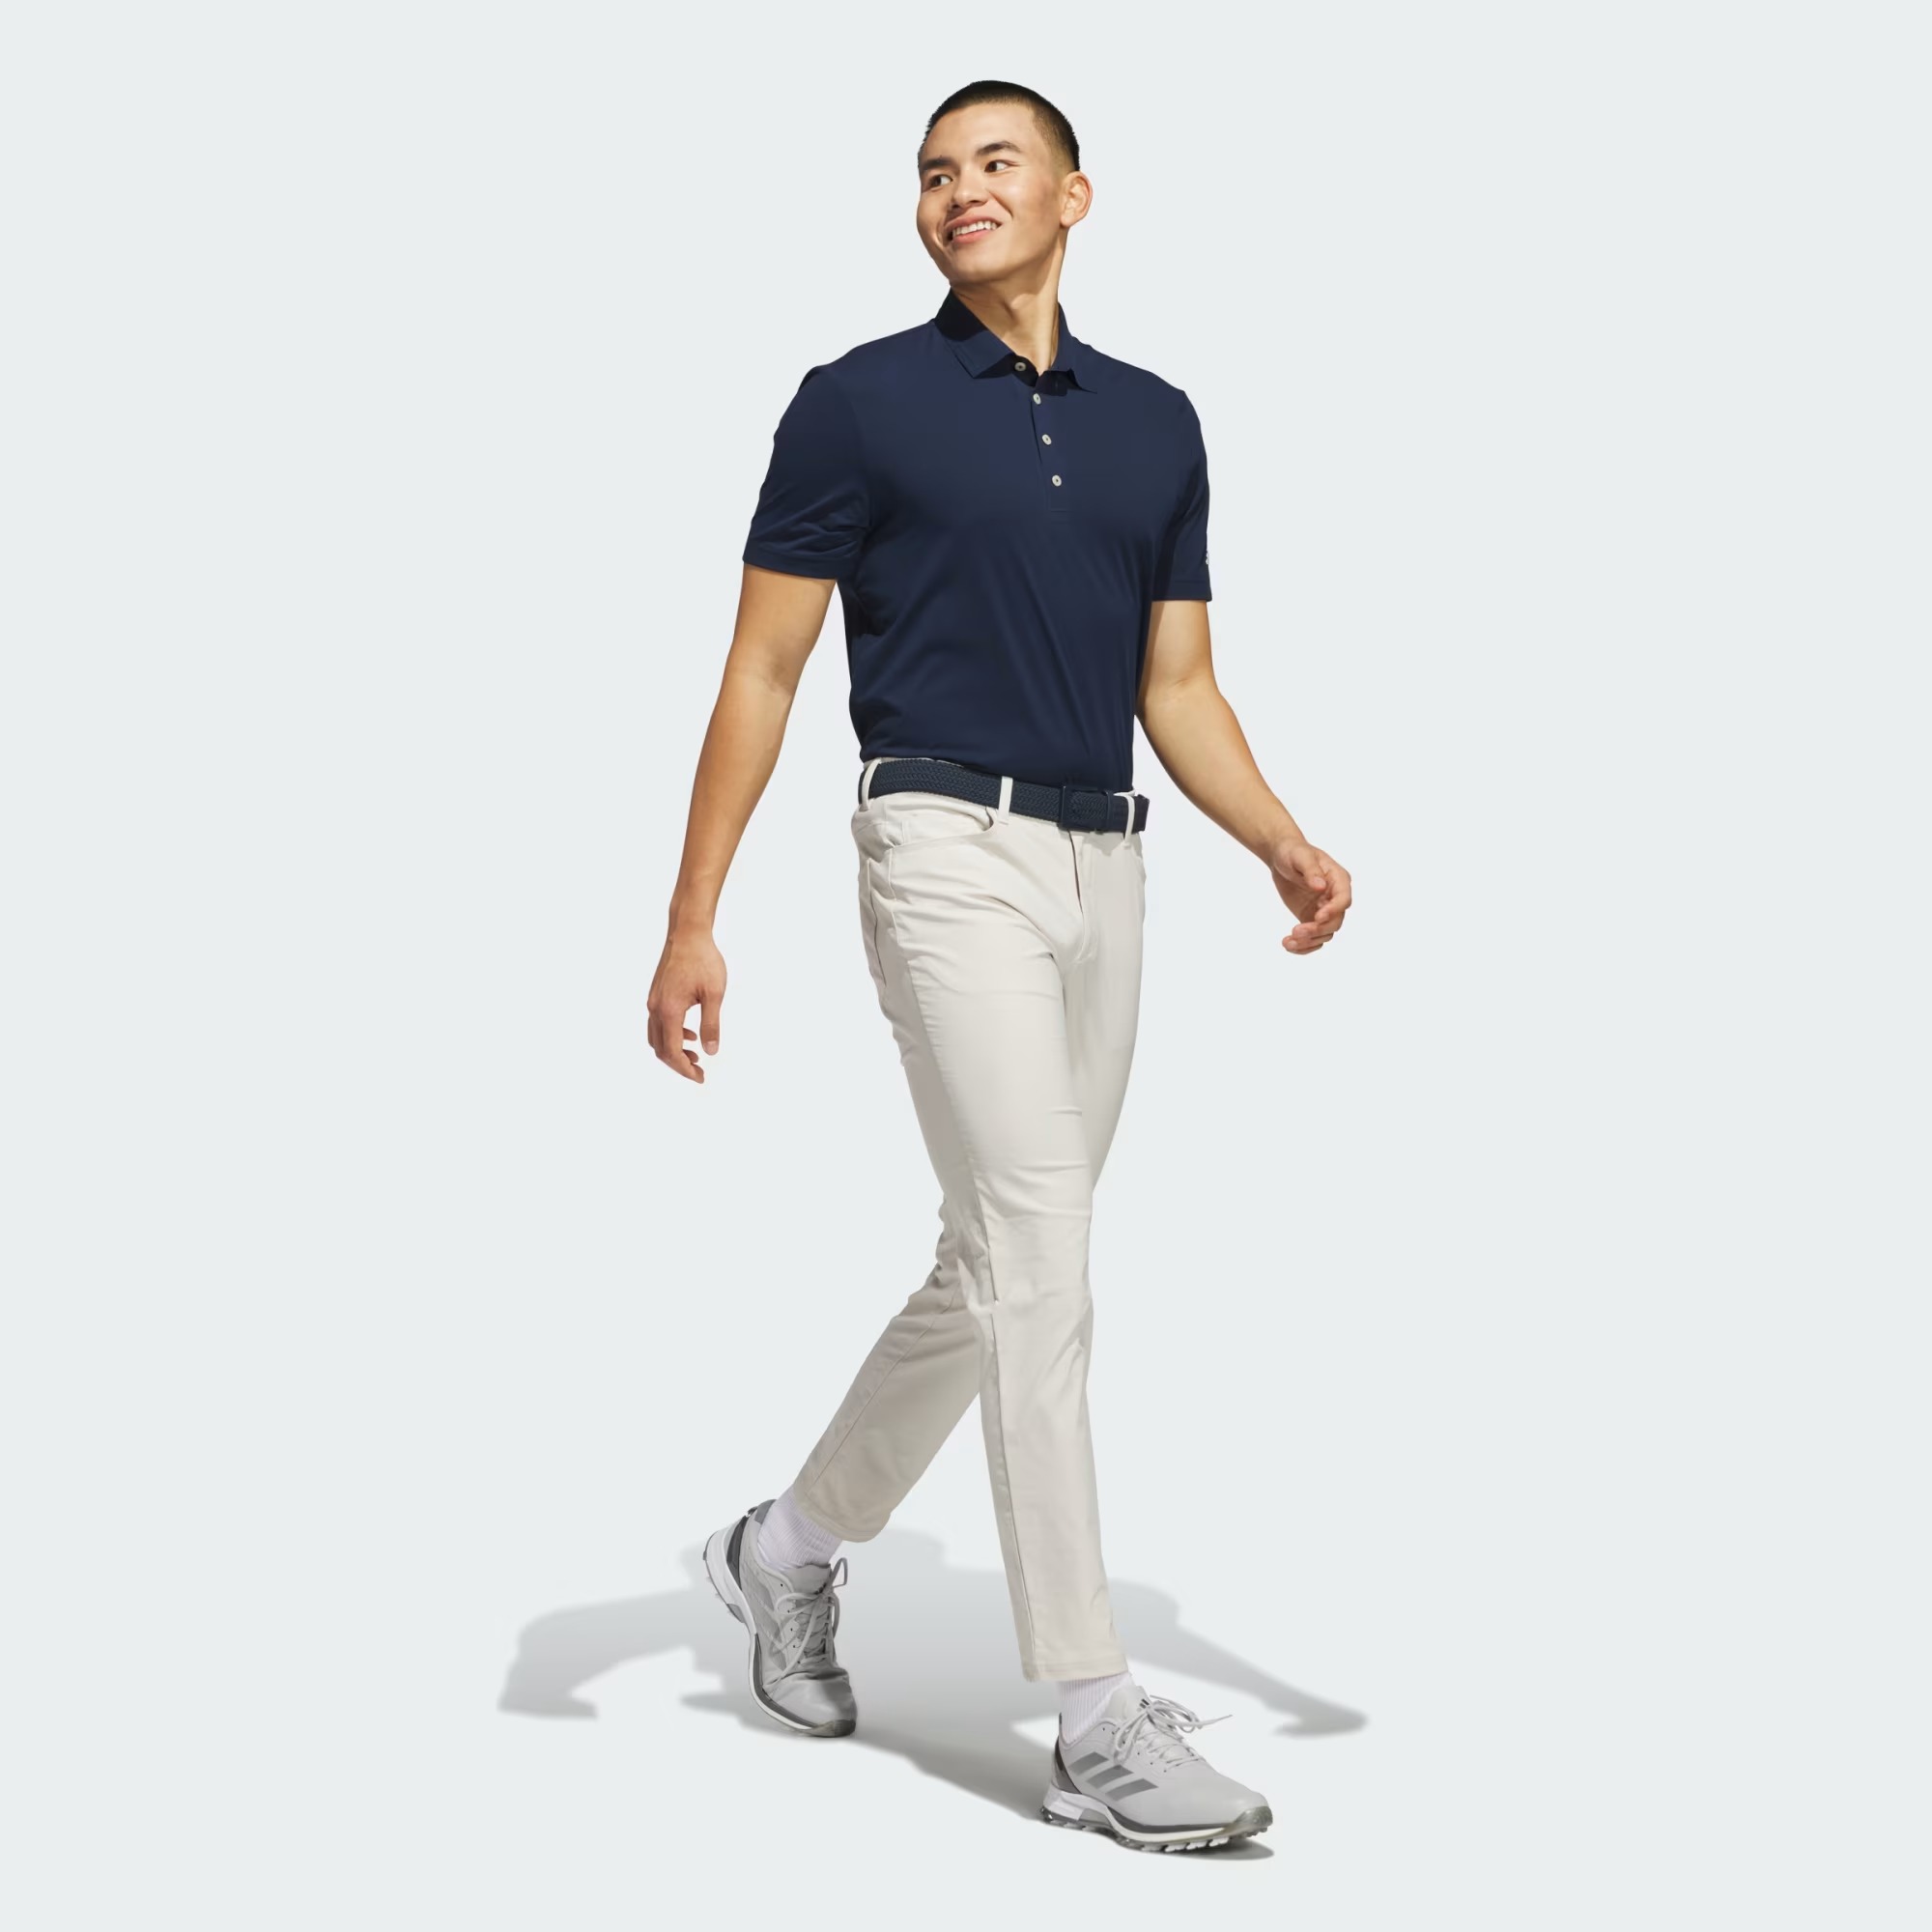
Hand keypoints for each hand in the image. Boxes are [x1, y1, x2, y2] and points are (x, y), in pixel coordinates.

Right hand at [647, 925, 726, 1081]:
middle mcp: (655, 1008)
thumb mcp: (715, 994)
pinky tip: (689, 1033)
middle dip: (679, 1064)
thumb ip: (712, 1024)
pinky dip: (671, 1035)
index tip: (700, 1077)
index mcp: (669, 1010)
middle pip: (660, 1049)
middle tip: (699, 1072)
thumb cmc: (703, 960)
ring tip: (695, 1055)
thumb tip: (711, 1050)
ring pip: (656, 1038)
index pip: (672, 1052)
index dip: (685, 1069)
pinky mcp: (655, 994)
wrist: (687, 933)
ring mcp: (653, 1001)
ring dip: (673, 1051)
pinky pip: (657, 1024)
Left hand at [1269, 841, 1351, 953]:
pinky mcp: (1311, 918)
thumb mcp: (1300, 856)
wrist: (1281, 857)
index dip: (1334, 910)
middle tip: (1295, 931)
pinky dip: (1303, 946)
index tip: (1317, 917)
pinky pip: (1313, 938)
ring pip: (1325, 934)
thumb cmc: (1293, 851)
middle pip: (1335, 921)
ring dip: (1308, 942)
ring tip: (1288, 942)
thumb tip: (1320, 886)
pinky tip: (1288, 946)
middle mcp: (1334, 897)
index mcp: (1338, 880)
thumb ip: (1311, 870)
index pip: (1344, 899)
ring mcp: (1324, 910)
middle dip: (1317, 930)